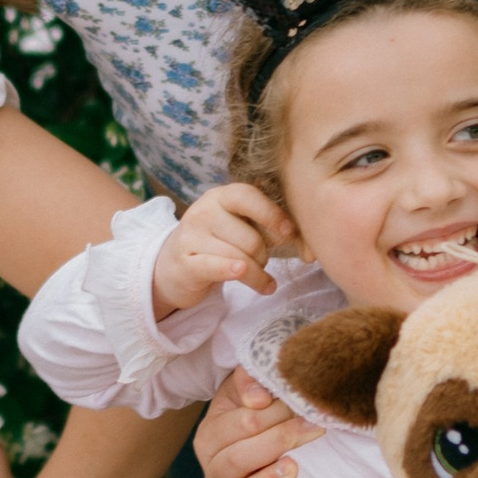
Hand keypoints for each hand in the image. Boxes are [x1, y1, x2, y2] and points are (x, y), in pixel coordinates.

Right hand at [151, 184, 296, 319]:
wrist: (171, 267)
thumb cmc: (217, 245)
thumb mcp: (239, 227)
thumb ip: (269, 228)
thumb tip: (305, 245)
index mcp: (219, 196)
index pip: (248, 196)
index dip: (272, 214)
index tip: (289, 232)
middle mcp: (203, 212)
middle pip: (251, 238)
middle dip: (264, 256)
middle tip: (261, 262)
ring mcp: (191, 237)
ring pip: (241, 259)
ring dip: (257, 274)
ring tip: (258, 278)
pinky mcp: (185, 263)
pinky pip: (219, 268)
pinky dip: (239, 274)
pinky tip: (254, 281)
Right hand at [192, 370, 319, 477]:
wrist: (263, 433)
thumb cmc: (256, 407)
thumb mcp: (248, 386)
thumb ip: (249, 380)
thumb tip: (258, 398)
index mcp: (209, 436)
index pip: (240, 425)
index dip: (274, 414)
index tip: (304, 405)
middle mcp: (212, 469)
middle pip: (237, 459)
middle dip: (279, 441)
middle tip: (313, 428)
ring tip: (293, 468)